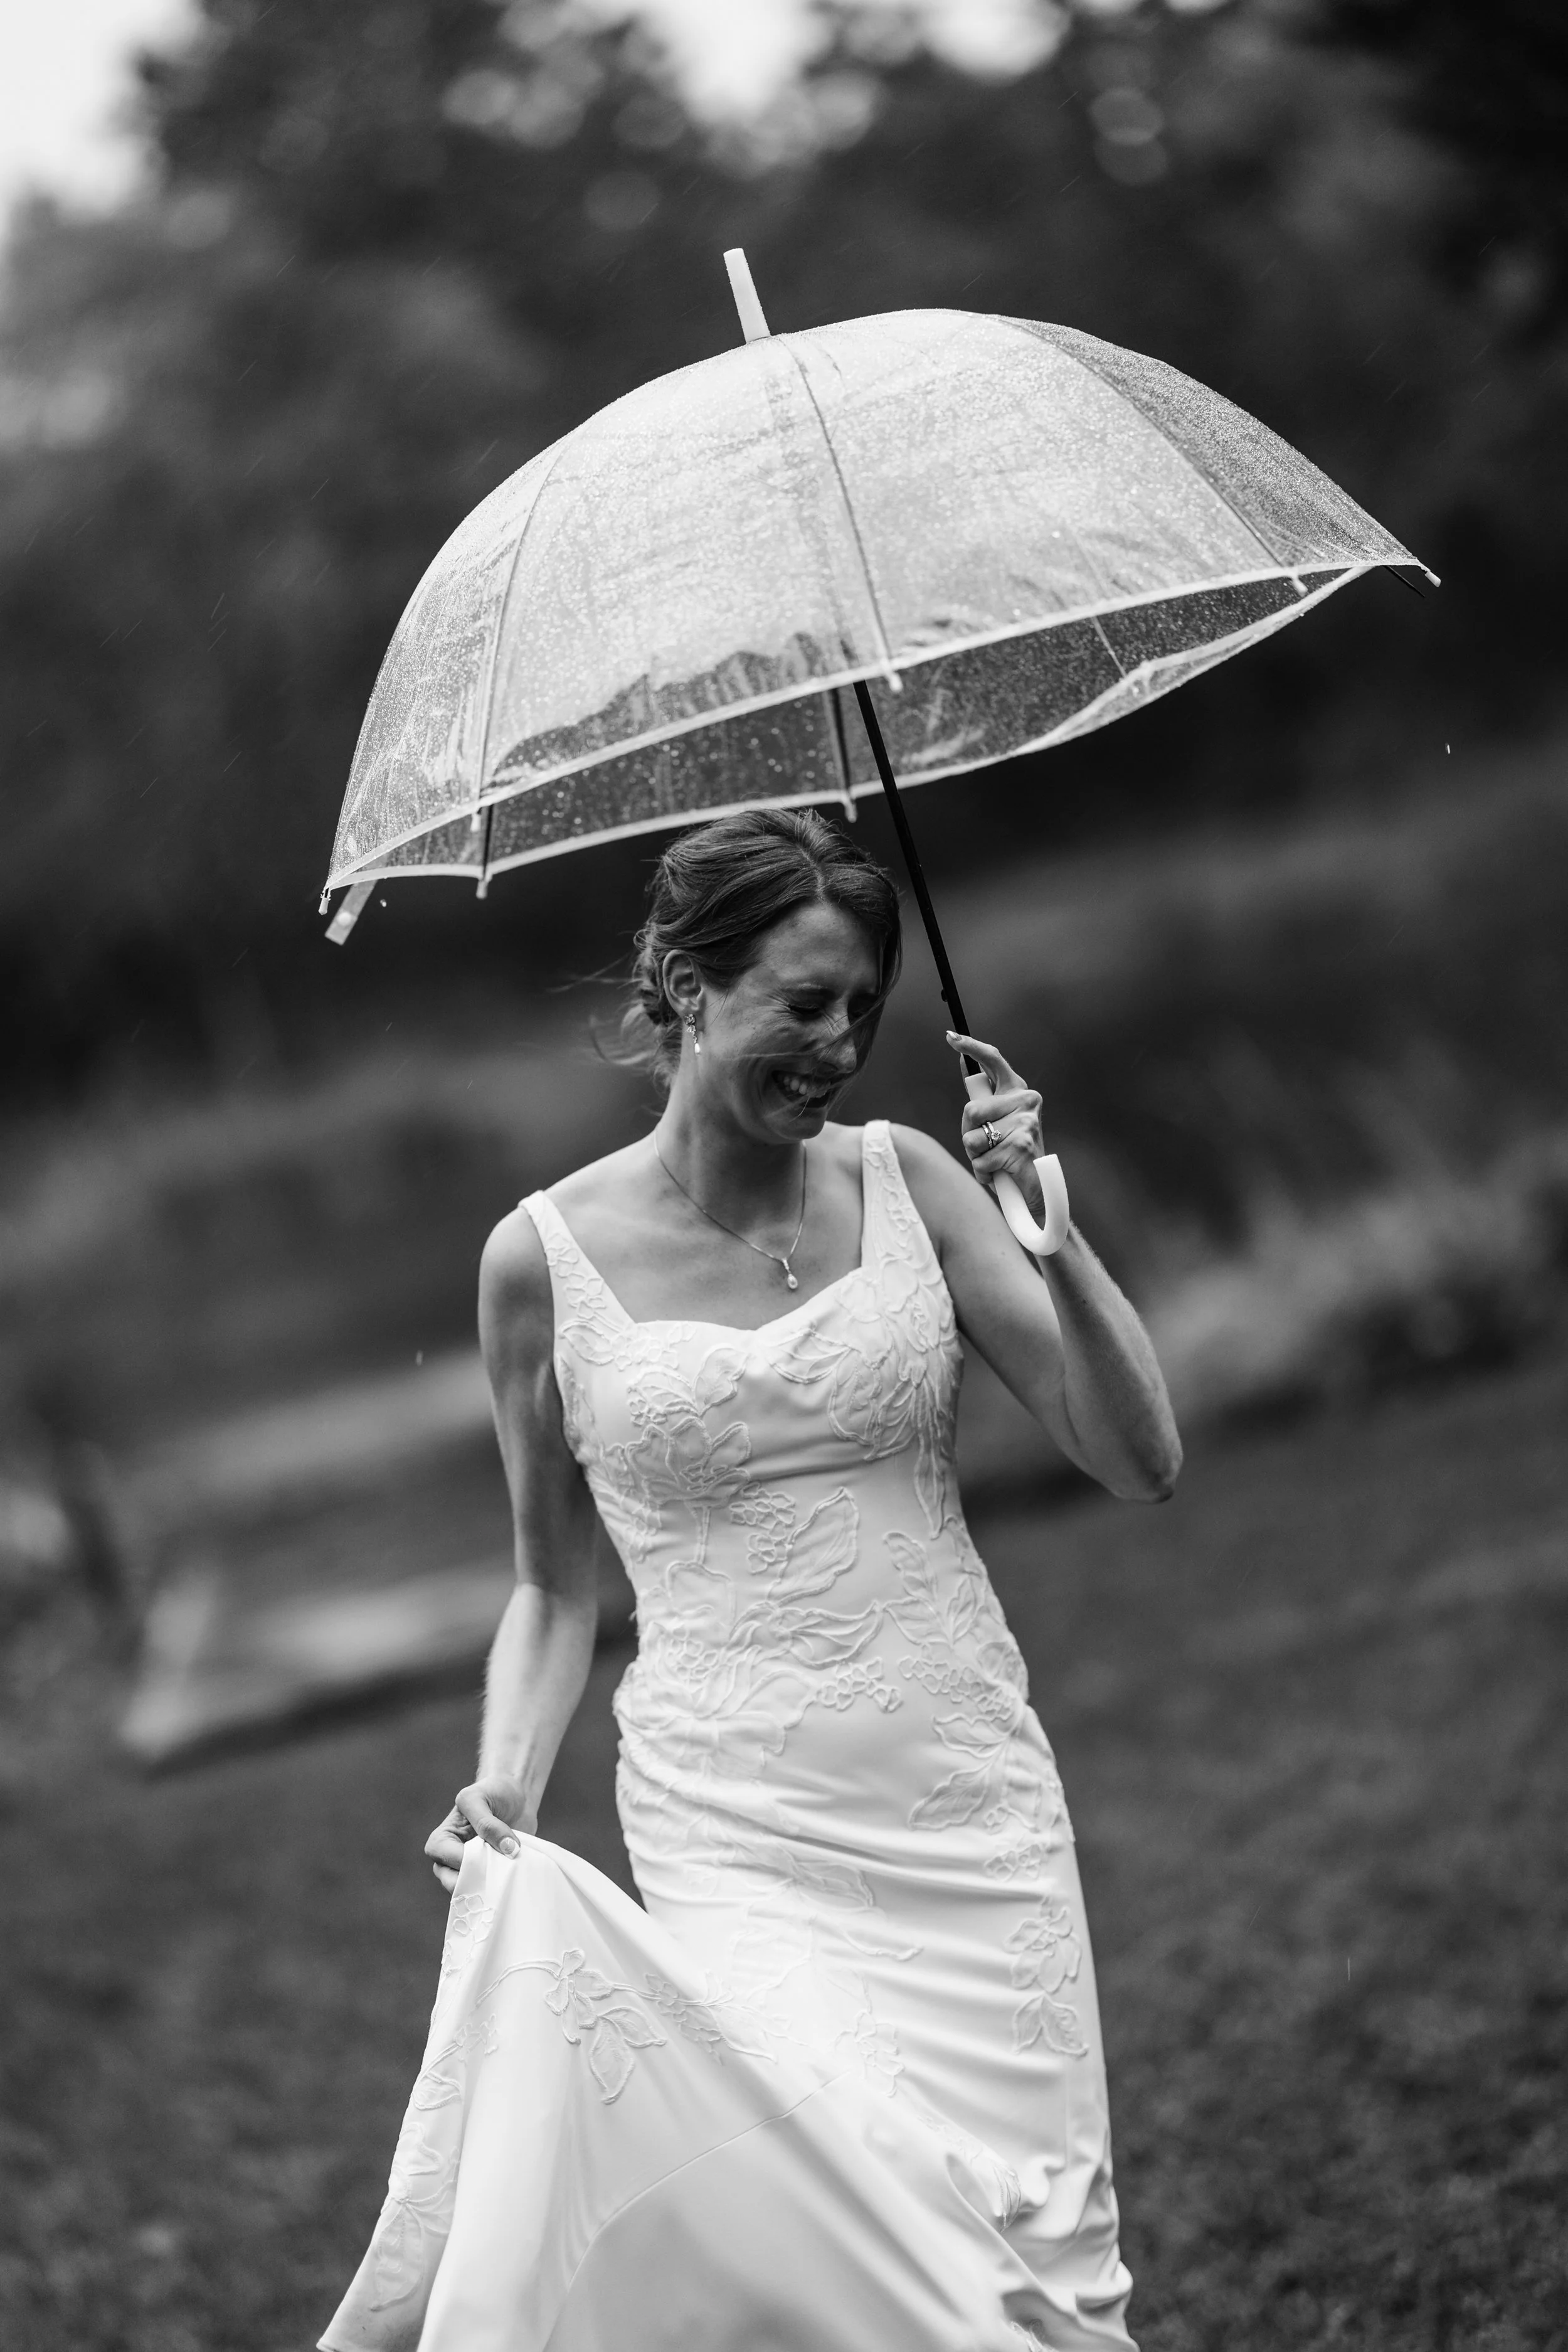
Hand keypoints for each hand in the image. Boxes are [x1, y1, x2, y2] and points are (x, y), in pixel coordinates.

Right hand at [424, 1773, 536, 1892]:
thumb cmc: (493, 1792)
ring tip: (508, 1867)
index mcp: (441, 1841)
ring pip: (474, 1890)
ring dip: (492, 1882)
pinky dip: (502, 1884)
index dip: (472, 1859)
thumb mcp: (482, 1798)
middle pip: (457, 1883)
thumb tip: (507, 1850)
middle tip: (501, 1867)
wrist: (516, 1797)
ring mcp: (469, 1871)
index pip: (451, 1860)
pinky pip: (490, 1890)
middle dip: (480, 1877)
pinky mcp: (488, 1877)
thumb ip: (488, 1824)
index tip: (494, 1852)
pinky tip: (513, 1873)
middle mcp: (450, 1860)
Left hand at [947, 1031, 1047, 1221]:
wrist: (1037, 1190)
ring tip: (995, 1160)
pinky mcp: (1021, 1146)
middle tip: (987, 1146)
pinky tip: (1000, 1174)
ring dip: (976, 1156)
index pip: (994, 1060)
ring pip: (972, 1138)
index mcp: (1019, 1092)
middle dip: (969, 1133)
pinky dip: (984, 1173)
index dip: (971, 1046)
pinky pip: (981, 1161)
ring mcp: (1025, 1123)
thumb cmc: (1011, 1155)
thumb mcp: (996, 1123)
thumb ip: (984, 1101)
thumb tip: (966, 1068)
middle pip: (970, 1110)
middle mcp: (1026, 1101)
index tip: (951, 1037)